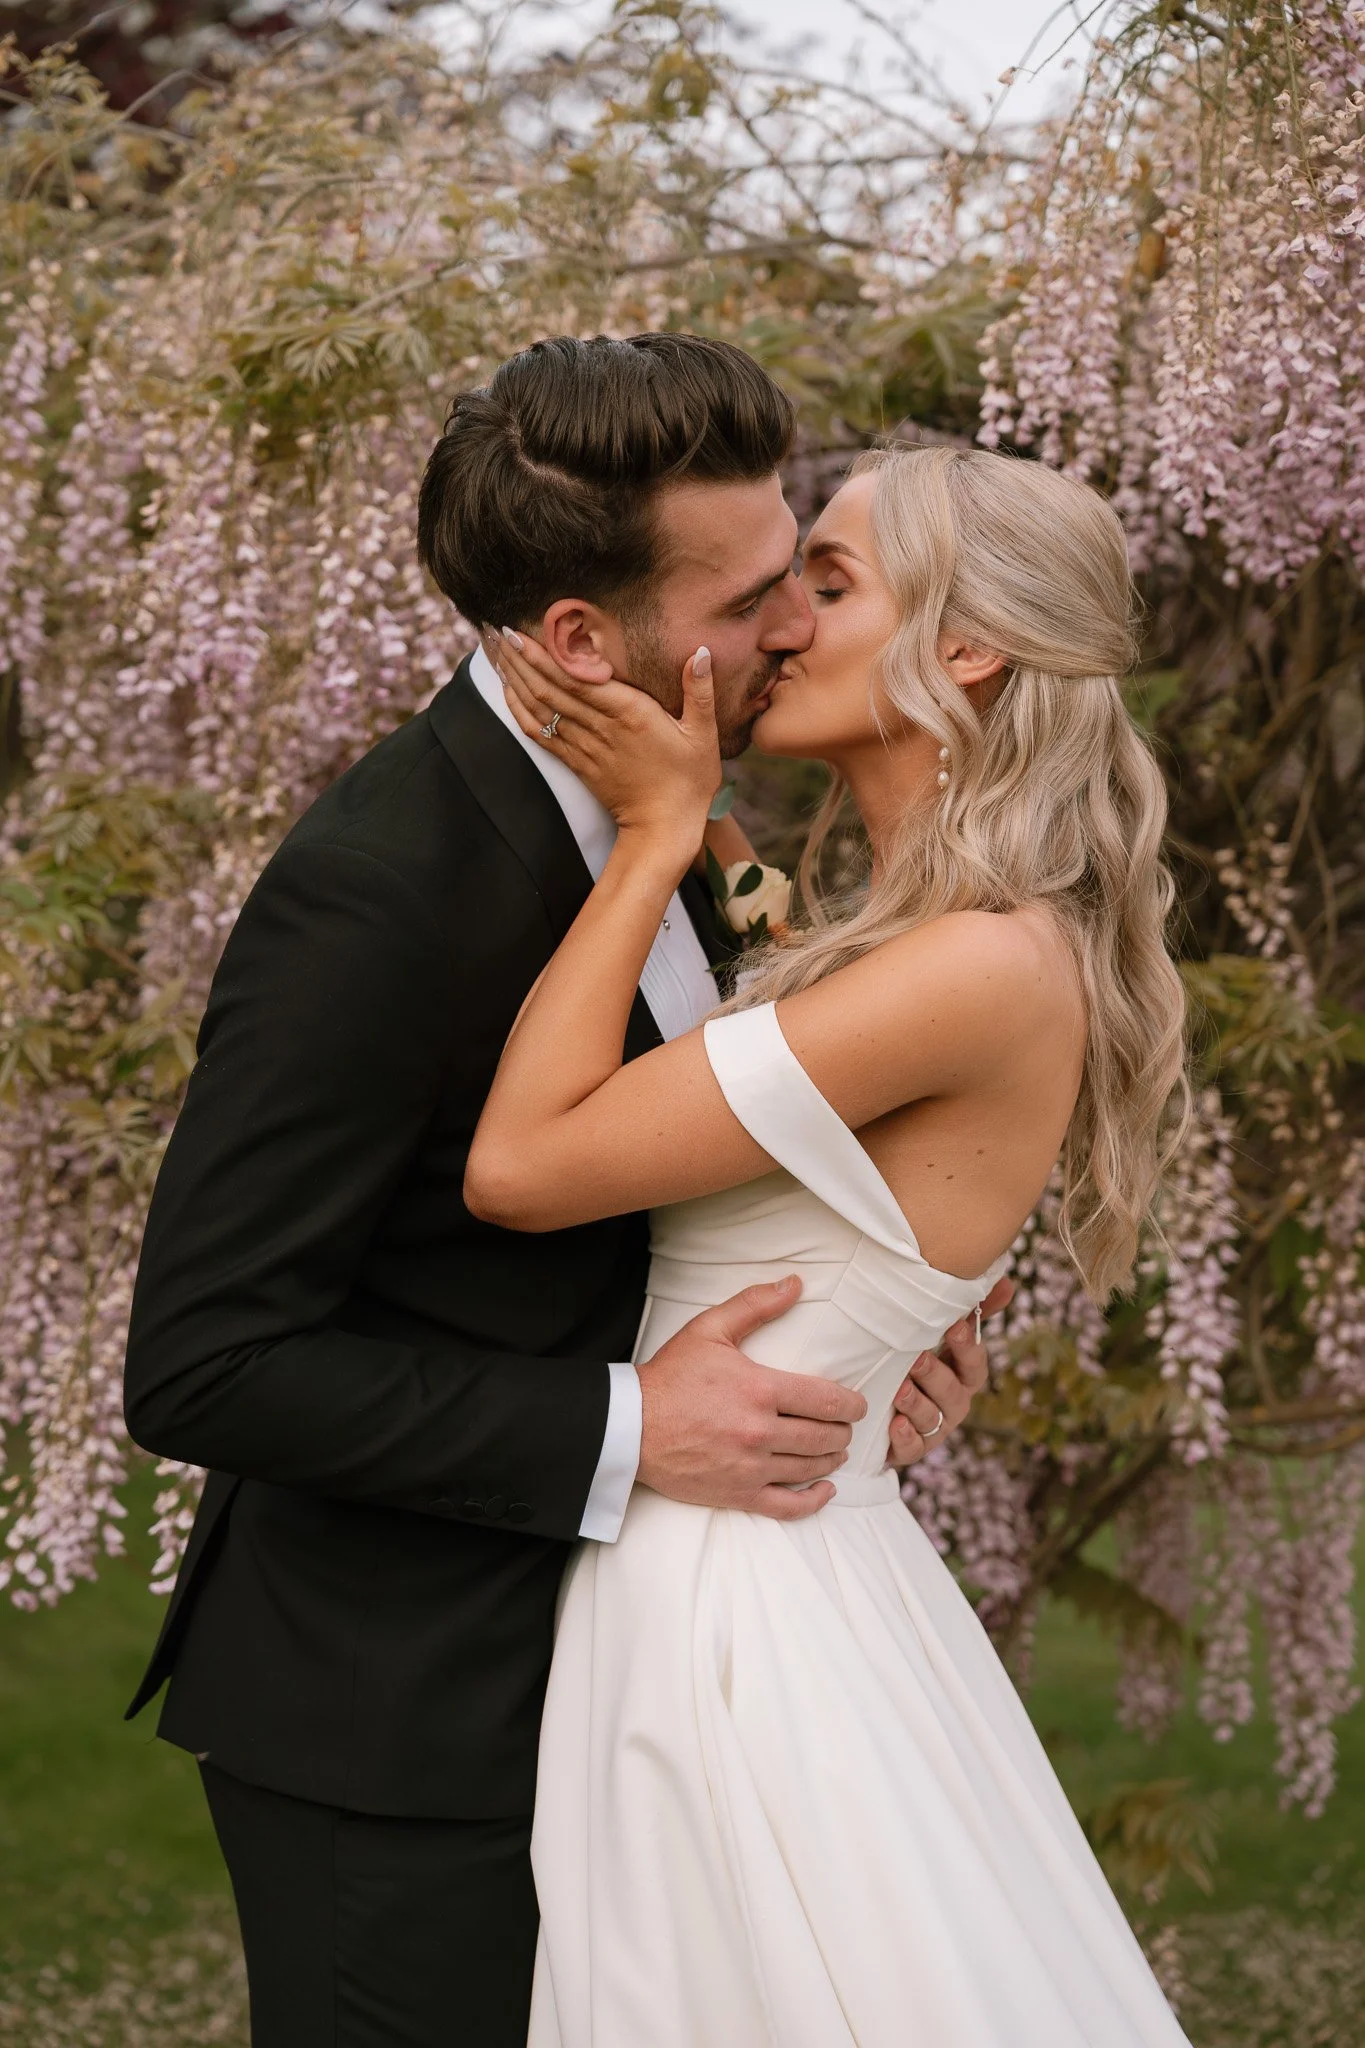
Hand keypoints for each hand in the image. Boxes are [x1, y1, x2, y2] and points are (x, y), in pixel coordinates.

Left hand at [489, 628, 720, 859]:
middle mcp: (600, 727)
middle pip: (549, 688)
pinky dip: (521, 713)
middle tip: (496, 632)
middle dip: (520, 659)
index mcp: (628, 713)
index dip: (542, 655)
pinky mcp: (578, 764)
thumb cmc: (688, 780)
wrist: (665, 828)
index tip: (519, 631)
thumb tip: (701, 651)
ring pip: (541, 708)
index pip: (574, 678)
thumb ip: (699, 691)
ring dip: (516, 681)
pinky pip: (541, 735)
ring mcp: (585, 747)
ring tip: (496, 654)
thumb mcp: (704, 735)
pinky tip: (508, 694)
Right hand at [636, 1277, 867, 1521]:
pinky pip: (787, 1506)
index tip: (858, 1404)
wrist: (630, 1426)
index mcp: (759, 1389)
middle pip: (822, 1436)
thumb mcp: (710, 1329)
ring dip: (831, 1459)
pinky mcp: (737, 1495)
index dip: (851, 1404)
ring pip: (810, 1468)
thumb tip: (795, 1283)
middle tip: (845, 1426)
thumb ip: (755, 1304)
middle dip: (842, 1431)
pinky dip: (814, 1501)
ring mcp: (750, 1468)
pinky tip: (826, 1490)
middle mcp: (759, 1431)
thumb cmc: (670, 1376)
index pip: (824, 1400)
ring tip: (836, 1450)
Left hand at [888, 1274, 1013, 1468]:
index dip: (967, 1347)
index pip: (974, 1363)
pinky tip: (895, 1425)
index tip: (955, 1326)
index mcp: (964, 1376)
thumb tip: (1006, 1282)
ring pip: (932, 1419)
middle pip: (953, 1392)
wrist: (884, 1408)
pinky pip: (913, 1448)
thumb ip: (971, 1311)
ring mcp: (935, 1429)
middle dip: (935, 1375)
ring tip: (900, 1390)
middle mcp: (954, 1403)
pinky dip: (905, 1438)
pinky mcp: (912, 1449)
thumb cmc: (921, 1363)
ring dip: (917, 1404)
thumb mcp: (941, 1336)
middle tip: (917, 1358)